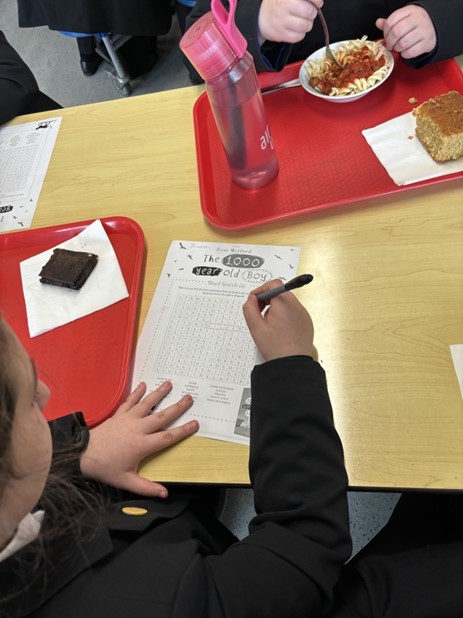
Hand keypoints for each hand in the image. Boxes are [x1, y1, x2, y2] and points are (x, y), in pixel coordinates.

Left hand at [80, 382, 198, 497]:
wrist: (83, 455)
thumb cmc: (106, 468)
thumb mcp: (126, 481)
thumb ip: (146, 487)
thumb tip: (165, 494)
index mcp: (142, 445)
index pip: (168, 437)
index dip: (183, 430)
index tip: (195, 423)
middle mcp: (138, 429)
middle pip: (162, 416)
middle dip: (177, 407)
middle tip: (189, 398)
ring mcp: (128, 420)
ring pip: (147, 404)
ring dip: (159, 393)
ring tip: (169, 384)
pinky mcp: (118, 415)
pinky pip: (130, 402)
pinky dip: (137, 393)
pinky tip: (143, 385)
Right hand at [242, 279, 313, 360]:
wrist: (292, 364)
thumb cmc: (276, 348)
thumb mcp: (256, 327)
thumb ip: (249, 309)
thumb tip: (251, 299)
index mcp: (284, 304)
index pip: (274, 284)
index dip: (261, 290)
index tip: (255, 300)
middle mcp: (297, 306)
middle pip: (281, 292)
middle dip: (268, 299)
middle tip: (260, 313)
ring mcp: (303, 314)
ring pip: (287, 302)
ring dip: (276, 308)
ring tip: (270, 324)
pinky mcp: (307, 322)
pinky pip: (294, 312)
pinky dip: (285, 315)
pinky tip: (280, 329)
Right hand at [258, 0, 323, 44]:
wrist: (261, 17)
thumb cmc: (278, 4)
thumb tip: (318, 2)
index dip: (317, 1)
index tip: (318, 3)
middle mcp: (283, 5)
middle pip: (309, 12)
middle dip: (312, 13)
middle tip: (308, 13)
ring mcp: (280, 21)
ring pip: (305, 26)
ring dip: (307, 25)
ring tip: (302, 21)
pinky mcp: (280, 34)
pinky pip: (298, 37)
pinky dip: (300, 34)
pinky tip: (296, 29)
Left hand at [376, 6, 436, 58]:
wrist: (433, 30)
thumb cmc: (414, 25)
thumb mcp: (403, 19)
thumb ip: (390, 22)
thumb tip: (378, 23)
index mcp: (410, 11)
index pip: (391, 21)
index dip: (385, 32)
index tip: (386, 37)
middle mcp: (418, 19)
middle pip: (396, 32)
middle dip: (390, 42)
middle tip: (390, 45)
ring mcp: (424, 31)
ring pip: (403, 43)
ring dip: (397, 48)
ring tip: (398, 48)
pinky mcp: (427, 43)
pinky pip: (410, 52)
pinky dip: (404, 55)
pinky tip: (405, 52)